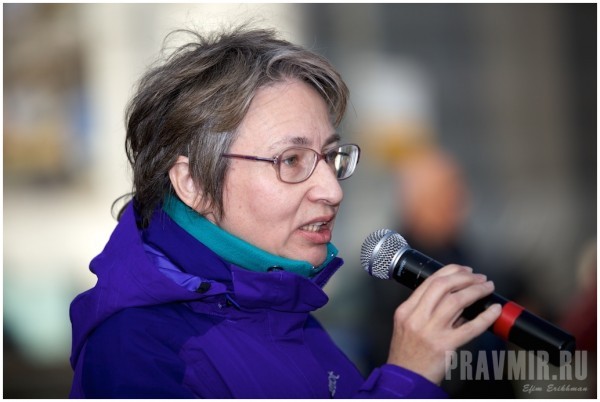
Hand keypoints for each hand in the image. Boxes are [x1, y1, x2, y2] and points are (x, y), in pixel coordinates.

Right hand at [386, 264, 501, 384]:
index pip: (430, 281)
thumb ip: (427, 311)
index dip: (451, 271)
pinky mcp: (444, 346)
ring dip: (476, 291)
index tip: (464, 270)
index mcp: (406, 310)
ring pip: (457, 301)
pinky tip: (494, 311)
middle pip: (443, 286)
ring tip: (488, 288)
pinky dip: (486, 317)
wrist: (405, 379)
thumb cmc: (408, 354)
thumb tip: (458, 298)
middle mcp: (416, 317)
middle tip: (479, 277)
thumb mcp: (409, 326)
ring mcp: (430, 331)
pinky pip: (470, 327)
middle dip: (465, 277)